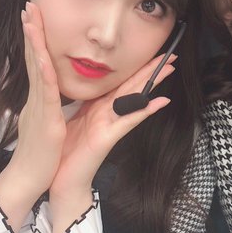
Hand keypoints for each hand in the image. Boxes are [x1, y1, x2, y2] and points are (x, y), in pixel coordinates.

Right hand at [0, 2, 65, 231]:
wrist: (29, 180)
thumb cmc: (41, 155)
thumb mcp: (48, 123)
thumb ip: (50, 105)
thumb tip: (49, 92)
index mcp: (41, 99)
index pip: (39, 63)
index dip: (37, 39)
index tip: (34, 16)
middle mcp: (37, 99)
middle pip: (35, 58)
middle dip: (32, 30)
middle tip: (29, 5)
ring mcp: (40, 109)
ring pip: (38, 69)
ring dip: (34, 42)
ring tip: (30, 18)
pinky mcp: (46, 122)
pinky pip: (46, 94)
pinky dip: (44, 74)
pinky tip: (42, 57)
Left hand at [48, 53, 175, 232]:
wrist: (60, 180)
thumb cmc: (66, 153)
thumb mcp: (74, 121)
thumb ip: (85, 105)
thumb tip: (90, 91)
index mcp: (98, 107)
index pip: (120, 82)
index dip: (136, 67)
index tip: (150, 52)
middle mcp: (108, 114)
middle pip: (133, 87)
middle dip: (151, 70)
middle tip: (171, 56)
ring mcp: (111, 126)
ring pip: (134, 99)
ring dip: (153, 84)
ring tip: (169, 70)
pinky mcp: (108, 138)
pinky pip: (128, 121)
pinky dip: (144, 111)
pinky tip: (159, 102)